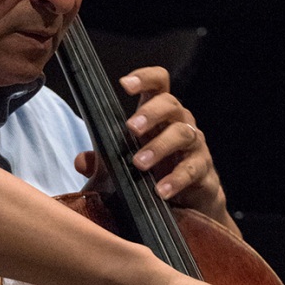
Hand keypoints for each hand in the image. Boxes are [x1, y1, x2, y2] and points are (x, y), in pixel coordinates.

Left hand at [75, 66, 239, 234]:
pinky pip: (193, 169)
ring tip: (139, 163)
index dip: (145, 78)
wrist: (190, 206)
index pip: (158, 84)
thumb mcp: (123, 165)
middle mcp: (180, 123)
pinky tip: (161, 190)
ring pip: (183, 134)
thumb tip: (80, 161)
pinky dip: (176, 179)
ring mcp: (195, 146)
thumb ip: (101, 161)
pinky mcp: (204, 171)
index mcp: (159, 115)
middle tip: (131, 127)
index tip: (125, 83)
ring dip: (159, 147)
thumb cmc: (155, 173)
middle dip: (150, 113)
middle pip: (171, 104)